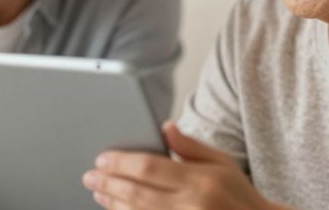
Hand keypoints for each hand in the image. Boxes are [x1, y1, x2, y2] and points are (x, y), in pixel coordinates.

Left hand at [82, 122, 288, 209]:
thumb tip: (164, 127)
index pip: (150, 168)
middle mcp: (191, 206)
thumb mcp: (221, 162)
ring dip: (113, 203)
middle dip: (109, 183)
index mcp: (201, 181)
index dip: (121, 163)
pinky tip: (117, 209)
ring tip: (98, 191)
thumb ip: (190, 146)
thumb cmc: (238, 194)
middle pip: (137, 193)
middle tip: (90, 176)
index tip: (102, 159)